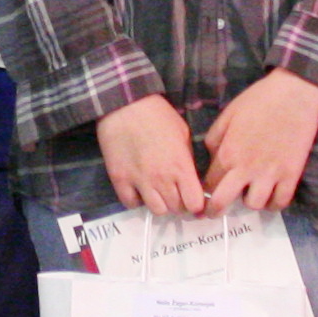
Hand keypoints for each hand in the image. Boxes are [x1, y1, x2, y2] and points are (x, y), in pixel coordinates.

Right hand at [94, 95, 211, 217]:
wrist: (126, 105)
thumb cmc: (158, 115)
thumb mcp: (183, 133)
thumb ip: (188, 159)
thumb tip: (191, 178)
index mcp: (181, 167)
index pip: (195, 203)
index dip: (197, 203)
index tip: (194, 197)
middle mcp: (162, 179)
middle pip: (176, 209)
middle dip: (180, 203)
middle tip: (176, 192)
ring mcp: (139, 181)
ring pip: (156, 211)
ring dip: (161, 204)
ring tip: (158, 191)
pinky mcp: (120, 180)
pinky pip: (131, 204)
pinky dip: (137, 200)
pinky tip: (140, 189)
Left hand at [200, 68, 317, 215]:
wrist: (293, 94)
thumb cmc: (257, 100)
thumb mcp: (227, 115)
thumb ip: (214, 139)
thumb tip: (213, 159)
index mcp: (227, 153)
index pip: (208, 184)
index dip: (204, 191)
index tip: (206, 195)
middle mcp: (245, 169)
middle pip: (223, 202)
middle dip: (215, 210)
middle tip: (215, 212)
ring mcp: (270, 174)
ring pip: (254, 205)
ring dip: (250, 202)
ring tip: (251, 193)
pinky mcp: (291, 175)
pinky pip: (280, 202)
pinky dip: (274, 203)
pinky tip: (270, 195)